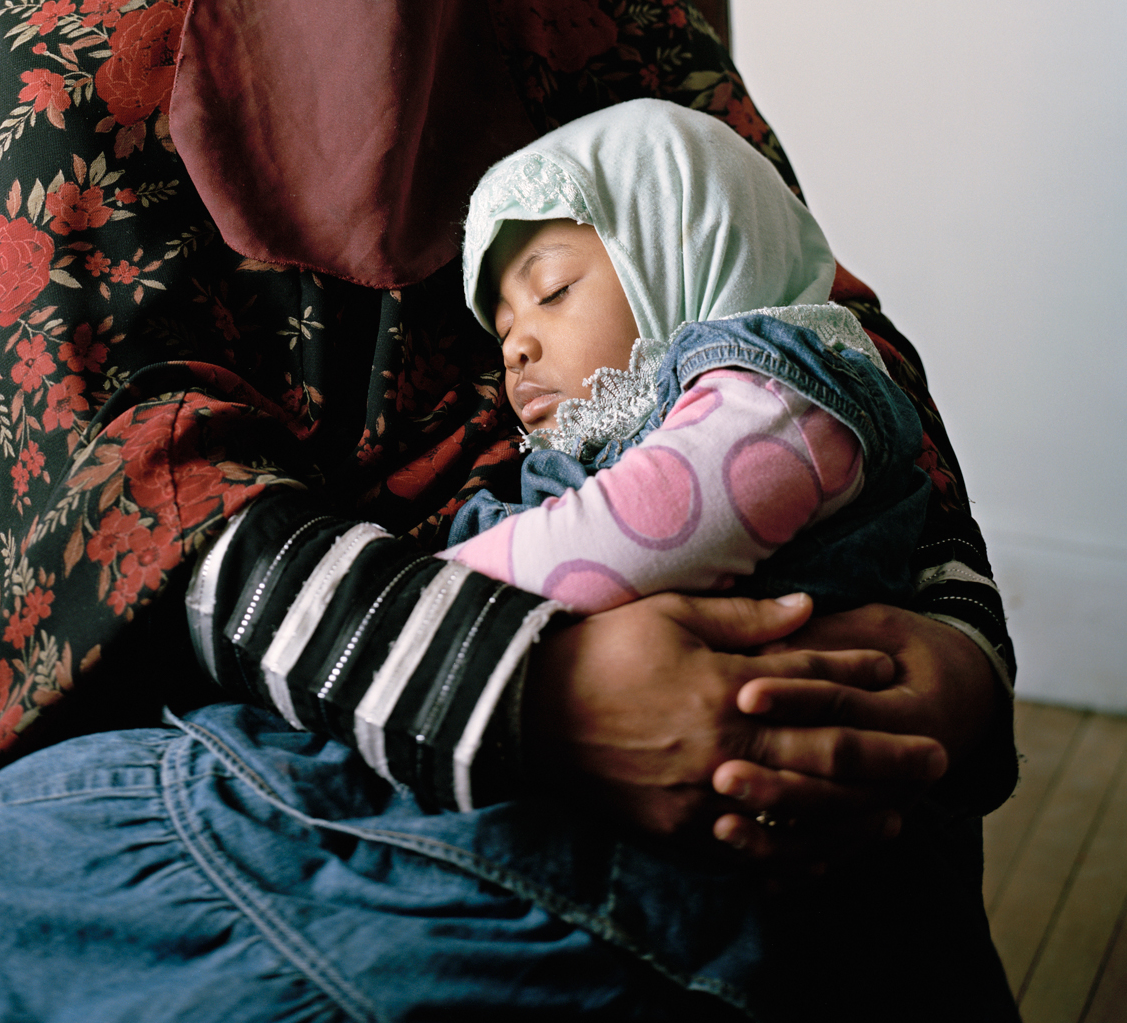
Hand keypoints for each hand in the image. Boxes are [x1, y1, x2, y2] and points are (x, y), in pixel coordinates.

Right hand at [525, 590, 940, 839]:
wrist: (528, 709)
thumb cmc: (601, 650)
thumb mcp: (670, 613)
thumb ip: (746, 620)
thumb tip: (810, 609)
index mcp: (721, 685)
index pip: (808, 682)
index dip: (857, 678)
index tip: (896, 674)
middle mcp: (722, 745)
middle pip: (823, 756)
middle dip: (888, 759)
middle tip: (939, 760)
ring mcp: (703, 796)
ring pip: (799, 815)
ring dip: (857, 816)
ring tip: (900, 816)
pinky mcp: (680, 832)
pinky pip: (752, 853)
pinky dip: (796, 857)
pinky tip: (828, 856)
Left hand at [710, 604, 997, 859]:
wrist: (971, 691)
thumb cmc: (908, 646)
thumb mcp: (876, 625)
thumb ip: (823, 639)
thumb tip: (761, 648)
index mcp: (906, 708)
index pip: (840, 703)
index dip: (793, 697)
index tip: (743, 695)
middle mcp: (905, 767)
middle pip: (832, 772)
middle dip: (776, 779)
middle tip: (722, 776)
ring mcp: (890, 802)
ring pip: (828, 825)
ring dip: (776, 828)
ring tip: (723, 826)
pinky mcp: (870, 823)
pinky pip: (829, 852)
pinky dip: (791, 861)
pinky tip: (752, 863)